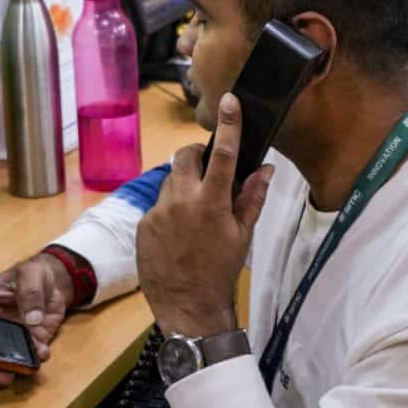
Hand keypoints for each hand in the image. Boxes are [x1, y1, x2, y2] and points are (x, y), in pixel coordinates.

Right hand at [0, 253, 72, 384]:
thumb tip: (31, 319)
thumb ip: (30, 292)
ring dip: (5, 368)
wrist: (57, 282)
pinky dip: (36, 358)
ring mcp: (14, 336)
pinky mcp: (34, 342)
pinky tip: (40, 354)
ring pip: (4, 357)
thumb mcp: (29, 274)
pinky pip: (32, 355)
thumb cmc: (34, 273)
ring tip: (4, 375)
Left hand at [136, 93, 273, 337]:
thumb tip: (265, 168)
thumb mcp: (242, 235)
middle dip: (197, 156)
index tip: (230, 100)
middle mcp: (180, 201)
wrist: (187, 307)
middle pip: (185, 156)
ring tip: (195, 215)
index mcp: (211, 202)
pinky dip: (170, 211)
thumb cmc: (221, 271)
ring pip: (170, 182)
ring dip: (183, 187)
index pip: (222, 153)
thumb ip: (251, 198)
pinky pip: (158, 206)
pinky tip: (179, 234)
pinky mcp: (142, 225)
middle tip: (209, 172)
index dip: (229, 124)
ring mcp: (157, 212)